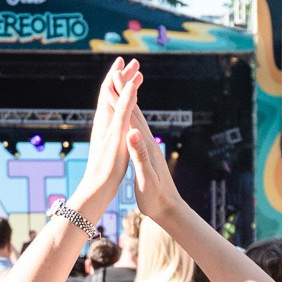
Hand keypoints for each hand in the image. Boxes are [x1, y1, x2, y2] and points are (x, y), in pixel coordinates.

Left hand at [73, 58, 140, 212]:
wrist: (98, 188)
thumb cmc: (109, 164)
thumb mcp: (119, 133)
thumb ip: (124, 108)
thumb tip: (130, 84)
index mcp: (105, 118)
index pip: (109, 88)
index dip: (116, 73)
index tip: (125, 60)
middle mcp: (103, 122)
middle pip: (111, 94)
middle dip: (123, 79)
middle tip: (135, 66)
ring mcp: (105, 132)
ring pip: (114, 105)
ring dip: (125, 92)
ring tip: (136, 84)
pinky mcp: (109, 142)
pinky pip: (118, 118)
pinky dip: (125, 109)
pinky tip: (130, 114)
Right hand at [123, 81, 187, 225]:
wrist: (170, 209)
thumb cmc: (156, 197)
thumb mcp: (145, 177)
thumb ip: (139, 154)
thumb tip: (132, 133)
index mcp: (145, 144)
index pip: (131, 115)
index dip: (121, 97)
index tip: (111, 79)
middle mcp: (148, 141)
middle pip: (135, 111)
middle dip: (125, 91)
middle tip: (115, 72)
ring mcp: (148, 146)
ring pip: (136, 118)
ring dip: (127, 101)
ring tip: (120, 87)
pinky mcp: (147, 152)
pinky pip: (136, 129)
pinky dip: (130, 118)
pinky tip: (126, 116)